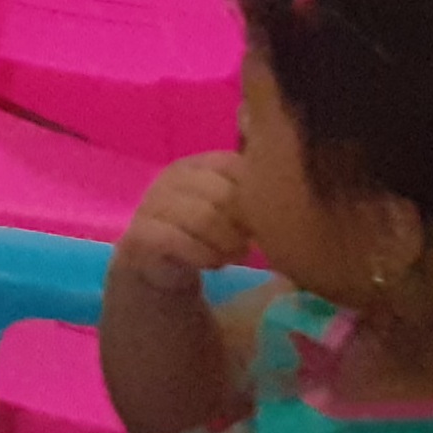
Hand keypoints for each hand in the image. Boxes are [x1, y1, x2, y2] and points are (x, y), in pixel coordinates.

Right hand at [117, 154, 251, 293]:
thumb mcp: (231, 210)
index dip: (258, 197)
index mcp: (197, 164)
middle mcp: (171, 177)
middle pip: (225, 195)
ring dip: (227, 243)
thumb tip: (291, 194)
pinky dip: (203, 255)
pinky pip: (179, 241)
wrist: (159, 268)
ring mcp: (152, 203)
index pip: (238, 168)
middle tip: (249, 242)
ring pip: (205, 217)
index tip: (264, 220)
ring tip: (234, 254)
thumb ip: (252, 194)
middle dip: (244, 223)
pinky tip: (212, 264)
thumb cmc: (206, 236)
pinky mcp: (141, 234)